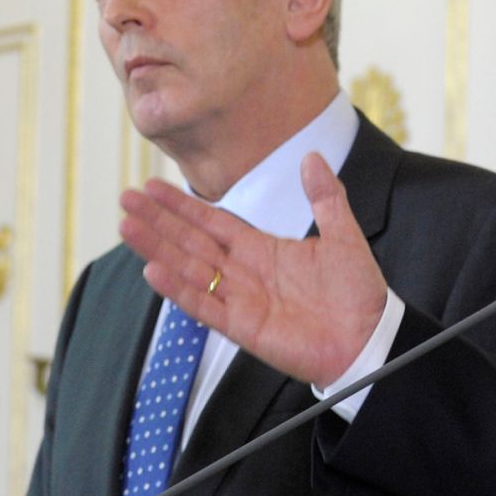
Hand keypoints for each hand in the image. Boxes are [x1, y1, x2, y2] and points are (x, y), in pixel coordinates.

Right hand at [119, 152, 387, 386]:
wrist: (369, 337)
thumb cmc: (358, 292)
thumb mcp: (344, 235)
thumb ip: (326, 197)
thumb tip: (313, 157)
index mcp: (263, 249)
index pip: (213, 222)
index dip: (183, 205)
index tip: (152, 186)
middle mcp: (244, 272)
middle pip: (191, 241)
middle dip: (159, 221)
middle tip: (126, 199)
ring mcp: (240, 299)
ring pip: (189, 269)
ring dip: (158, 248)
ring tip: (127, 226)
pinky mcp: (242, 326)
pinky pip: (203, 305)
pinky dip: (178, 288)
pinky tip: (153, 269)